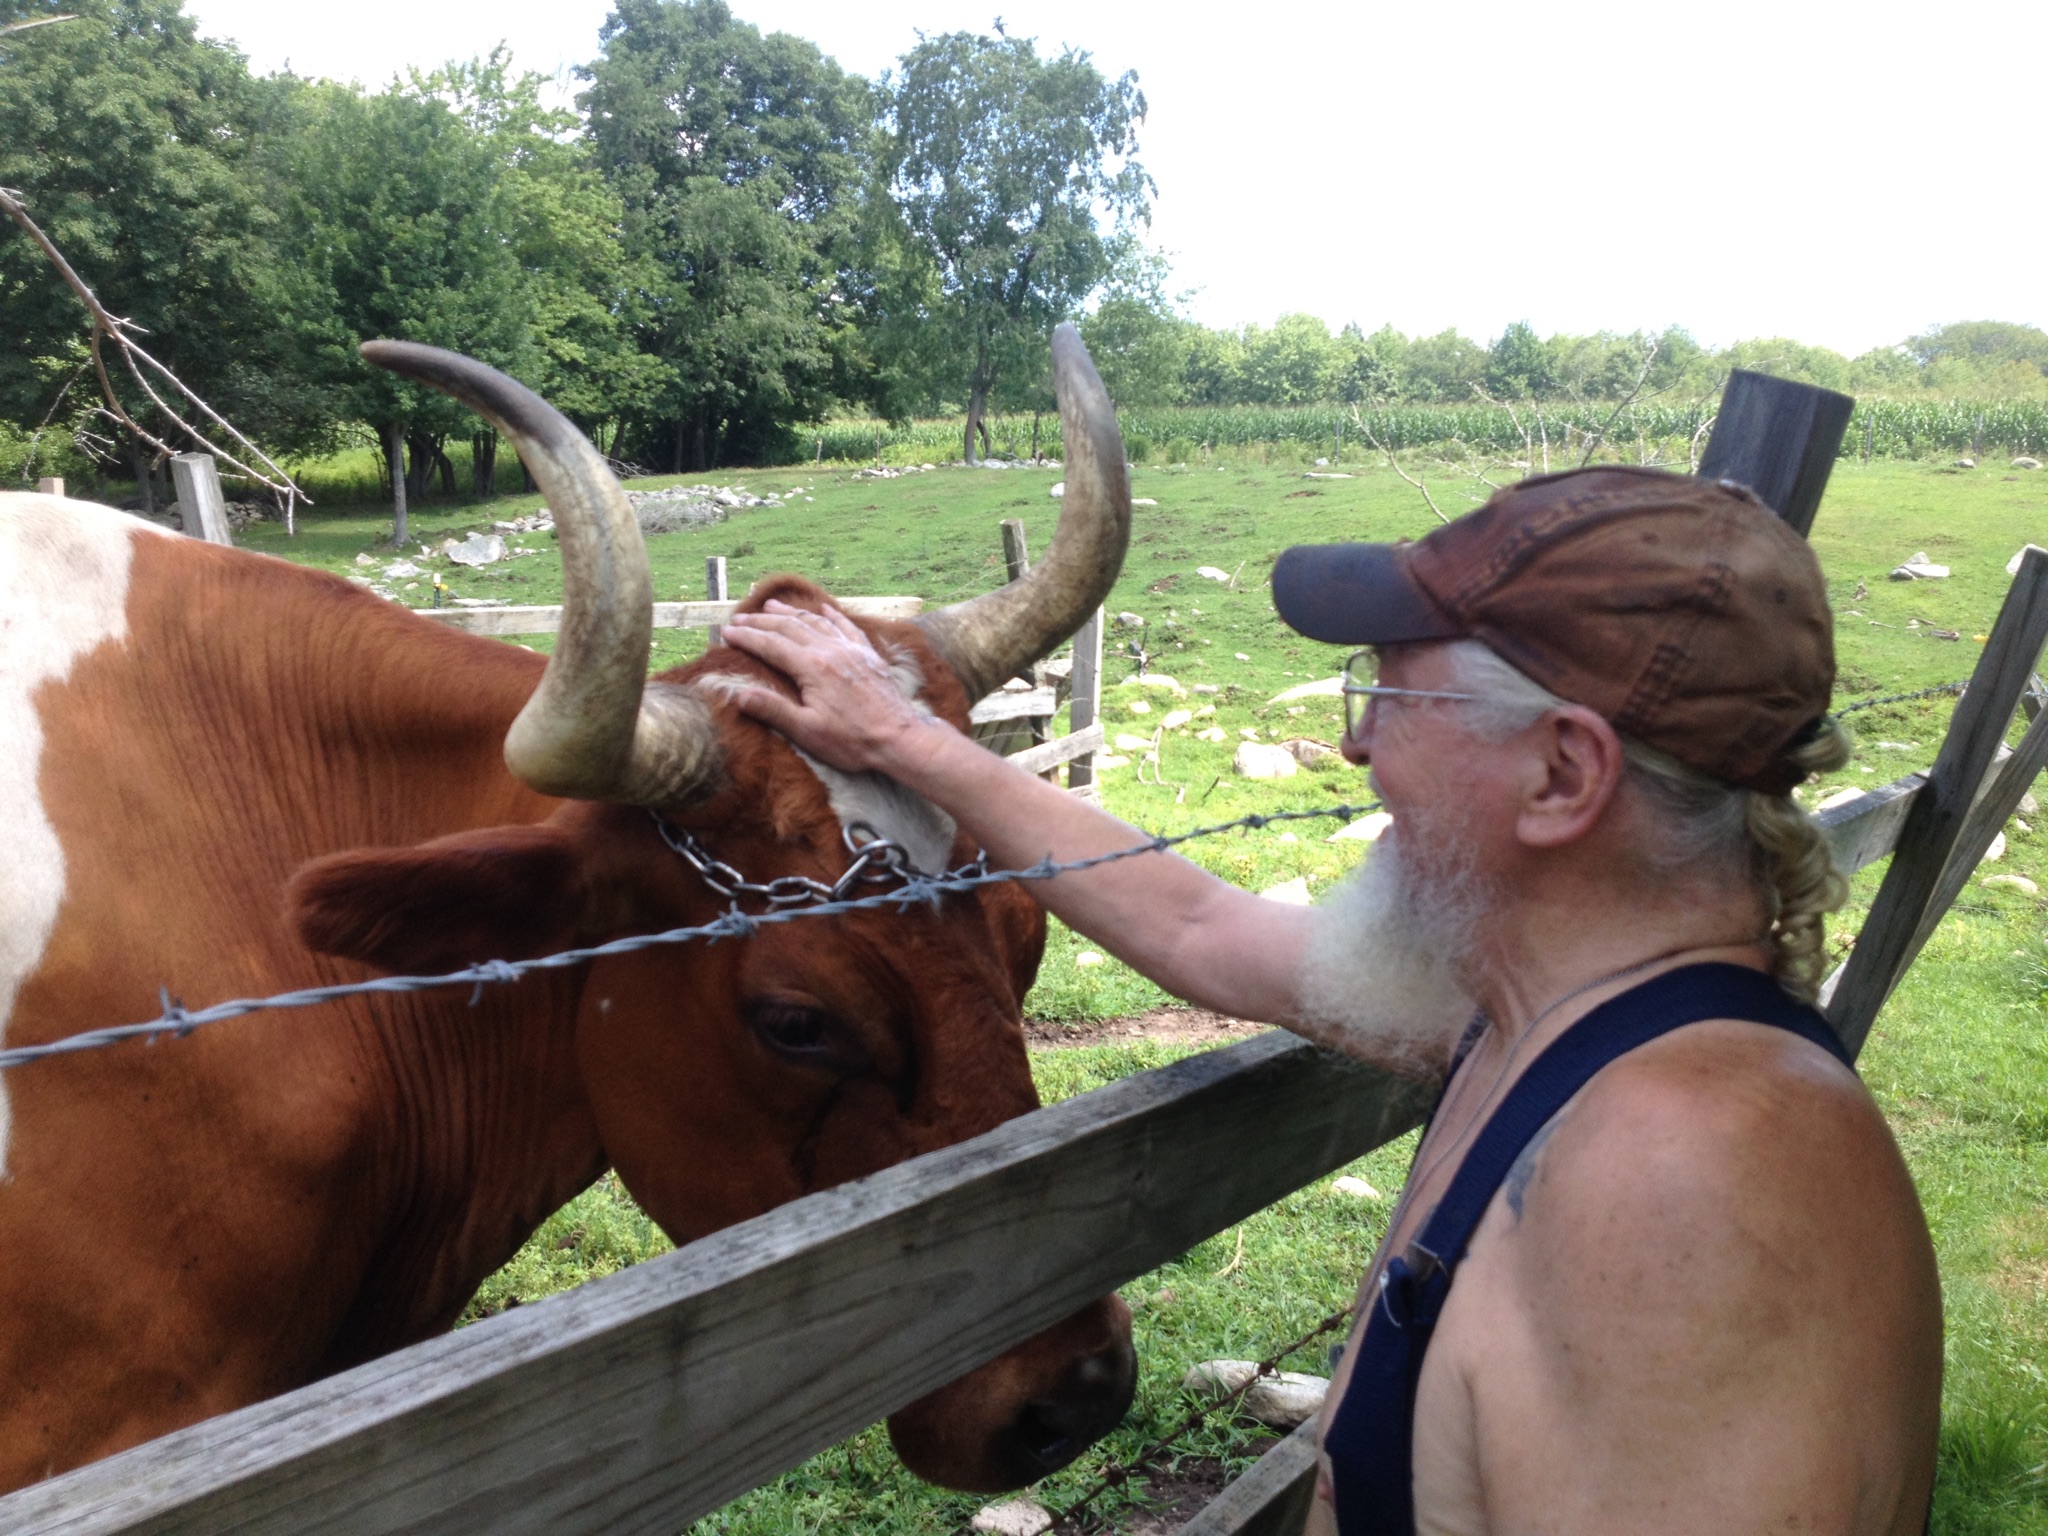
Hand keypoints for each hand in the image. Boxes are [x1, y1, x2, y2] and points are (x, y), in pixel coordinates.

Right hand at [721, 600, 937, 774]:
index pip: (771, 645)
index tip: (726, 632)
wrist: (900, 737)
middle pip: (789, 627)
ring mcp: (851, 649)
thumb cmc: (852, 740)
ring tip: (771, 605)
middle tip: (739, 617)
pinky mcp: (867, 654)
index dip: (746, 637)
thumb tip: (739, 694)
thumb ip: (773, 710)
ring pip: (815, 621)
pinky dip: (830, 614)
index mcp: (812, 667)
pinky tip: (822, 609)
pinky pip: (845, 625)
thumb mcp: (808, 731)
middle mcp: (830, 650)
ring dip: (791, 612)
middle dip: (761, 621)